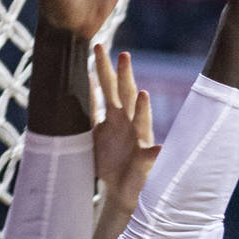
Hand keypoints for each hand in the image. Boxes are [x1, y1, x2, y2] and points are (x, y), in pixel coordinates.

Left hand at [92, 44, 159, 213]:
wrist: (121, 190)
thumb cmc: (109, 161)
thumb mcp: (92, 135)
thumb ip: (89, 112)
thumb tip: (78, 85)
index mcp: (114, 116)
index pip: (108, 88)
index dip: (102, 69)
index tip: (96, 47)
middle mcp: (129, 124)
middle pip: (126, 95)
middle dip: (125, 76)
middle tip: (122, 54)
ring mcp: (139, 140)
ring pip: (142, 121)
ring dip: (142, 109)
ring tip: (142, 94)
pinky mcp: (145, 161)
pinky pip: (151, 157)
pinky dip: (156, 152)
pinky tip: (160, 148)